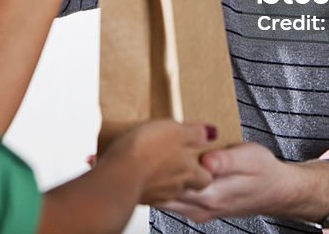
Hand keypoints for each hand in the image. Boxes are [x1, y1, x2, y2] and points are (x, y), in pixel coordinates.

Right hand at [98, 120, 214, 203]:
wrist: (118, 174)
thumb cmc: (147, 151)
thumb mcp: (176, 130)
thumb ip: (195, 133)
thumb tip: (211, 132)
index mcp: (189, 172)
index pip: (206, 179)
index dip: (203, 170)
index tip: (199, 160)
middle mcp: (175, 188)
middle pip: (185, 185)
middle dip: (179, 173)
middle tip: (172, 157)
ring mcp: (155, 195)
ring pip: (163, 188)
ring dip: (159, 176)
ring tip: (149, 159)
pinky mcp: (136, 198)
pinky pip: (144, 190)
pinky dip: (141, 181)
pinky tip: (133, 167)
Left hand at [154, 143, 307, 222]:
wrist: (276, 191)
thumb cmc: (264, 171)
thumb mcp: (250, 158)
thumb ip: (226, 160)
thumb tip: (206, 160)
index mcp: (211, 194)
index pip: (173, 183)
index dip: (158, 164)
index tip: (150, 145)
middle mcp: (201, 207)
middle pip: (162, 193)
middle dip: (149, 172)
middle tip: (143, 147)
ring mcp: (198, 211)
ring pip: (164, 198)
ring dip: (155, 179)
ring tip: (151, 154)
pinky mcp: (198, 209)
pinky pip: (173, 199)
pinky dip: (165, 184)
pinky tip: (165, 167)